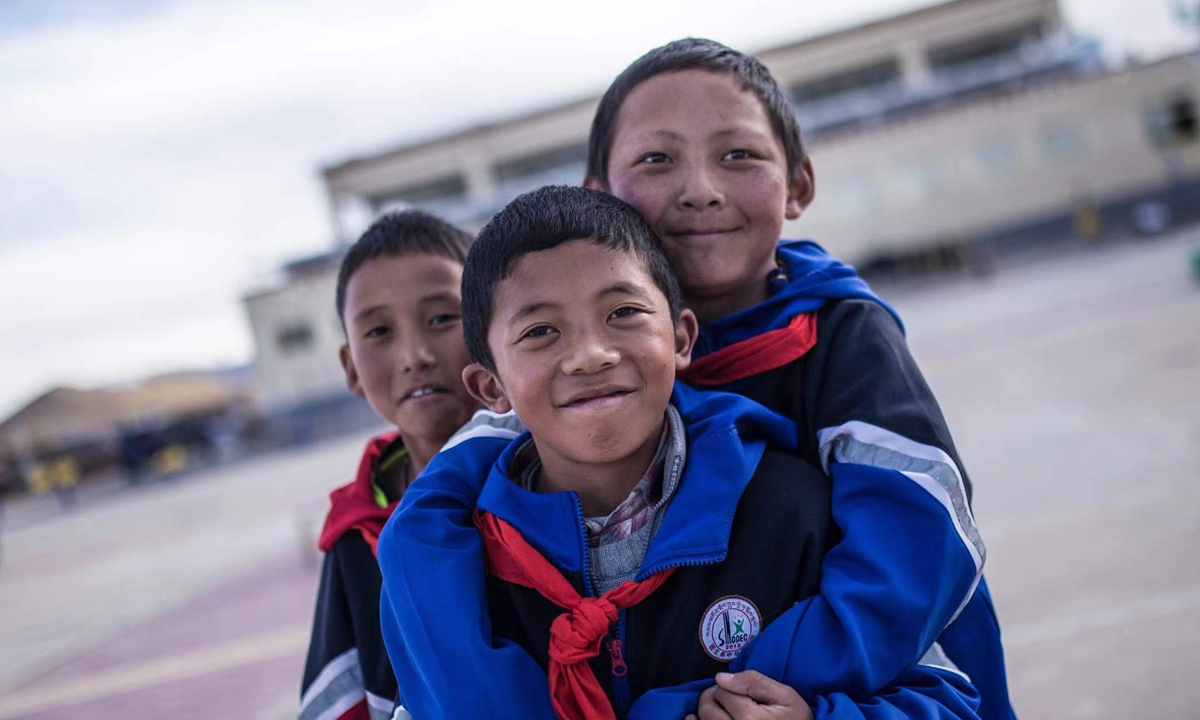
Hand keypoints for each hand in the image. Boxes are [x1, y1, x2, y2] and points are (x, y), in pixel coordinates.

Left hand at [685, 671, 813, 719]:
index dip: (728, 687)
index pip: (722, 691)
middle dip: (713, 698)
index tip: (739, 691)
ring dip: (708, 713)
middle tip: (727, 698)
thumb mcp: (784, 695)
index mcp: (749, 718)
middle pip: (707, 708)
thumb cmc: (797, 719)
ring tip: (721, 711)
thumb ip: (753, 682)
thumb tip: (720, 678)